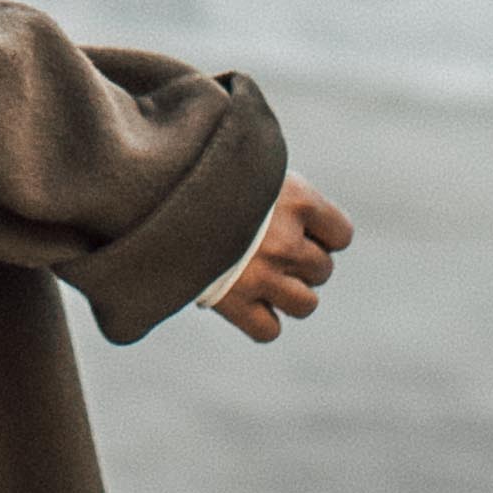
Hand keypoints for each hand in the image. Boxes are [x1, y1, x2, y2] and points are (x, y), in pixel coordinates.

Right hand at [211, 174, 352, 342]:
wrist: (150, 191)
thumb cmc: (202, 170)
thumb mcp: (248, 162)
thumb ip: (278, 188)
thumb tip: (296, 205)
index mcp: (297, 198)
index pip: (342, 234)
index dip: (322, 233)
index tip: (297, 226)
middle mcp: (286, 239)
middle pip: (323, 270)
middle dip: (301, 263)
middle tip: (268, 247)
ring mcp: (262, 275)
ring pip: (306, 304)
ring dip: (289, 294)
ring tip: (262, 276)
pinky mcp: (235, 303)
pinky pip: (269, 330)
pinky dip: (261, 320)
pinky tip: (245, 299)